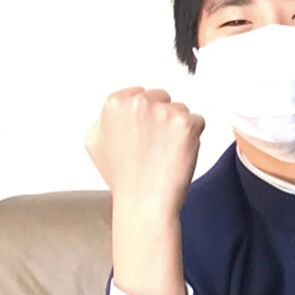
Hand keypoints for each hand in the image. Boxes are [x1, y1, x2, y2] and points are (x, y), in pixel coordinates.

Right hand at [86, 87, 204, 219]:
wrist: (143, 201)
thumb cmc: (123, 177)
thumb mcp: (96, 142)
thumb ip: (106, 118)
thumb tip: (118, 110)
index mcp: (115, 103)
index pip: (140, 94)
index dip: (145, 116)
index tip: (146, 131)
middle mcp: (139, 103)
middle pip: (162, 98)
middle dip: (163, 118)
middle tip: (156, 144)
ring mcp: (163, 112)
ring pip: (181, 110)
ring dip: (178, 127)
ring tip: (165, 151)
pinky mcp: (186, 124)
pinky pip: (198, 121)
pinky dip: (193, 136)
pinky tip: (178, 153)